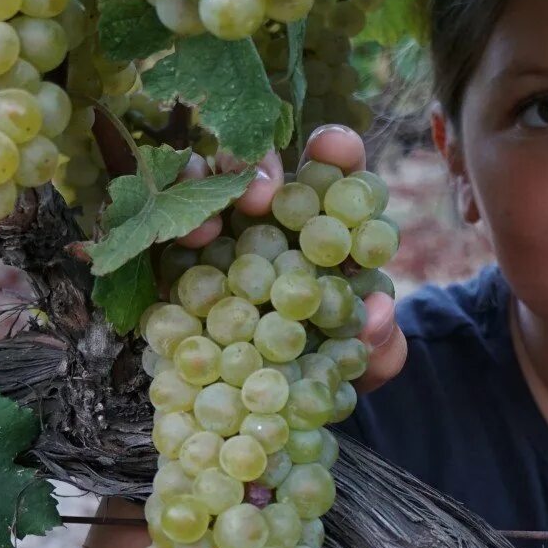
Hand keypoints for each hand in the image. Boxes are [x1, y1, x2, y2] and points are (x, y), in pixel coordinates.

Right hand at [174, 125, 407, 394]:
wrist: (275, 398)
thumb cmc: (335, 362)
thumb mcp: (371, 360)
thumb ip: (383, 341)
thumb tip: (378, 313)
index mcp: (327, 222)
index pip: (336, 169)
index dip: (336, 149)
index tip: (335, 148)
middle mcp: (271, 213)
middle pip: (262, 161)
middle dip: (260, 163)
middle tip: (262, 196)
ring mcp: (220, 229)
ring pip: (205, 178)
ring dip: (207, 185)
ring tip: (210, 226)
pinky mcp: (175, 256)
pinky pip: (165, 223)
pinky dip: (172, 222)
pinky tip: (186, 241)